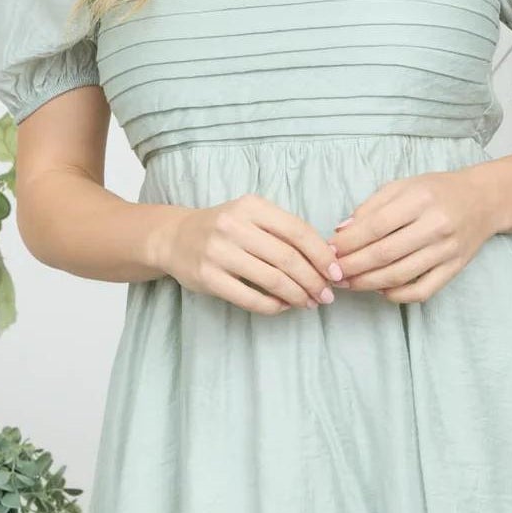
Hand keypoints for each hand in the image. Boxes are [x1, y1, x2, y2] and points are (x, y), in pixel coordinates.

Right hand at [158, 194, 342, 315]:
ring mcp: (219, 253)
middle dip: (314, 280)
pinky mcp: (208, 278)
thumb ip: (283, 230)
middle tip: (326, 295)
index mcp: (251, 206)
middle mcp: (234, 226)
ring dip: (298, 295)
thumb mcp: (252, 215)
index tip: (336, 272)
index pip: (298, 231)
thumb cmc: (224, 227)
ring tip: (309, 302)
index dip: (322, 255)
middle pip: (288, 258)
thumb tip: (326, 260)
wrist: (175, 238)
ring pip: (273, 280)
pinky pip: (251, 298)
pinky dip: (274, 306)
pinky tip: (283, 305)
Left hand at [328, 169, 496, 303]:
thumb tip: (341, 232)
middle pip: (385, 254)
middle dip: (352, 266)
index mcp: (420, 200)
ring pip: (400, 275)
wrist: (483, 200)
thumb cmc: (437, 191)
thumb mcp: (403, 186)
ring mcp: (447, 251)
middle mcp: (436, 226)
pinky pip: (422, 291)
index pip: (376, 226)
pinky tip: (380, 290)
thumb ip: (371, 206)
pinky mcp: (454, 269)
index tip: (330, 250)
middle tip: (333, 272)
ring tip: (348, 283)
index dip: (349, 242)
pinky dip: (397, 295)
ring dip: (367, 283)